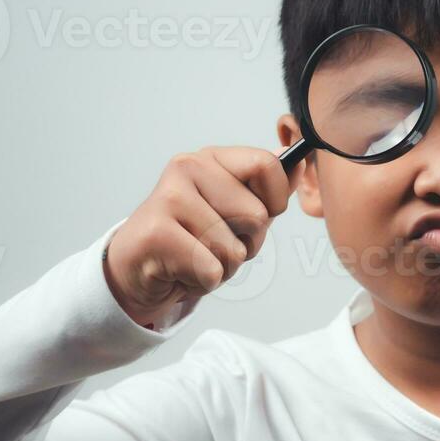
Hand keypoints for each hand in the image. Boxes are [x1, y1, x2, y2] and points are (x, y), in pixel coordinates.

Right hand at [103, 145, 304, 326]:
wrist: (138, 268)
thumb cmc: (192, 237)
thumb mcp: (236, 210)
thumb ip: (268, 188)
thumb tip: (301, 163)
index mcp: (212, 158)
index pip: (267, 165)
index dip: (275, 201)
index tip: (257, 216)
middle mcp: (187, 168)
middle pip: (257, 216)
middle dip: (247, 244)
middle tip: (214, 243)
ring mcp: (168, 198)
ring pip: (234, 249)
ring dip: (223, 266)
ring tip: (196, 256)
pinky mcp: (156, 234)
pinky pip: (211, 270)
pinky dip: (205, 281)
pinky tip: (183, 270)